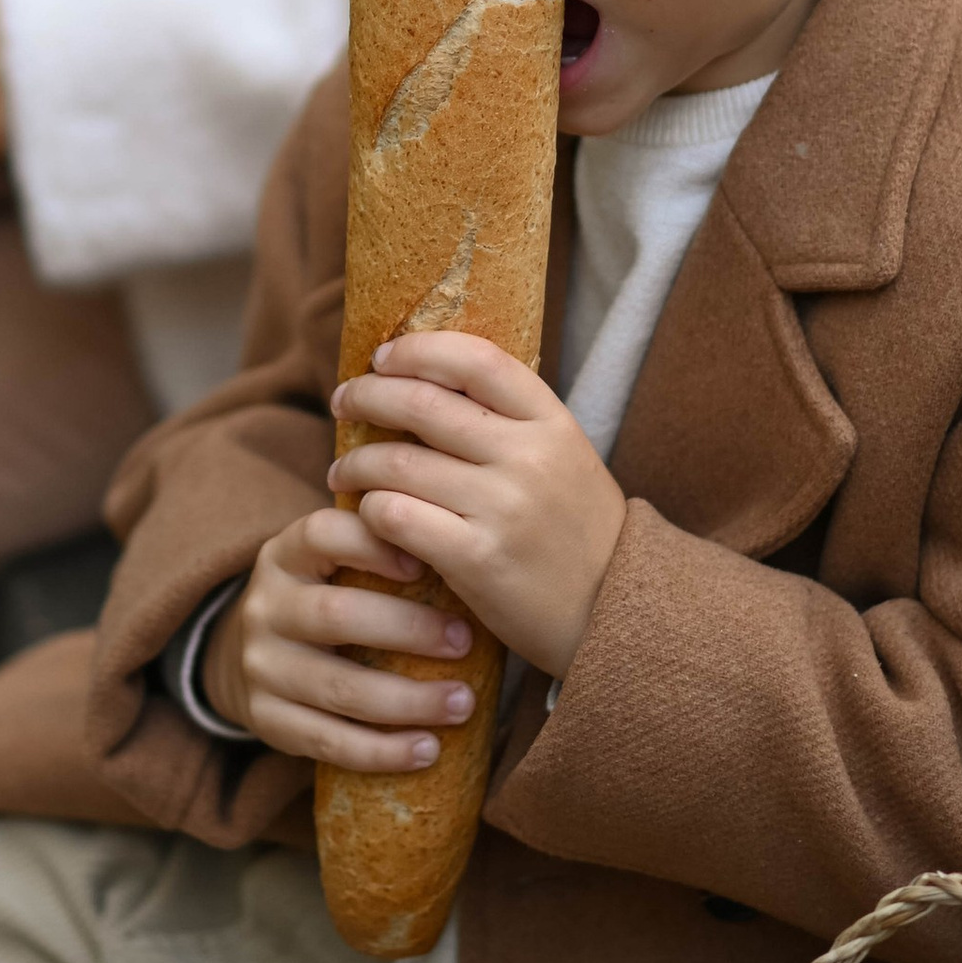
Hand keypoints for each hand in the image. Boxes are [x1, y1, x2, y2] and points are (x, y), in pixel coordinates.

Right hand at [201, 504, 480, 771]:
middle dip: (408, 630)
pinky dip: (383, 751)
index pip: (321, 534)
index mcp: (285, 555)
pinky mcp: (265, 720)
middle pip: (336, 615)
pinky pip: (328, 742)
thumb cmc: (321, 597)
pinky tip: (426, 751)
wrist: (248, 656)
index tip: (426, 563)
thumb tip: (462, 540)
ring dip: (409, 700)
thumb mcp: (330, 561)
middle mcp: (265, 607)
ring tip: (463, 703)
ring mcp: (261, 667)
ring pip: (339, 688)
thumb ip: (378, 546)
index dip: (372, 544)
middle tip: (465, 642)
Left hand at [326, 332, 626, 681]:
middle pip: (421, 402)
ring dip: (356, 462)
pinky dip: (369, 510)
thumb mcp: (564, 458)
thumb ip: (509, 421)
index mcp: (552, 422)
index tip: (384, 358)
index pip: (475, 359)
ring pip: (396, 462)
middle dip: (367, 395)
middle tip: (343, 402)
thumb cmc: (576, 532)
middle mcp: (529, 458)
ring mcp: (503, 508)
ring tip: (343, 470)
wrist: (618, 613)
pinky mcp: (476, 559)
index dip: (418, 349)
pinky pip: (395, 516)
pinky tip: (368, 515)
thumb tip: (426, 380)